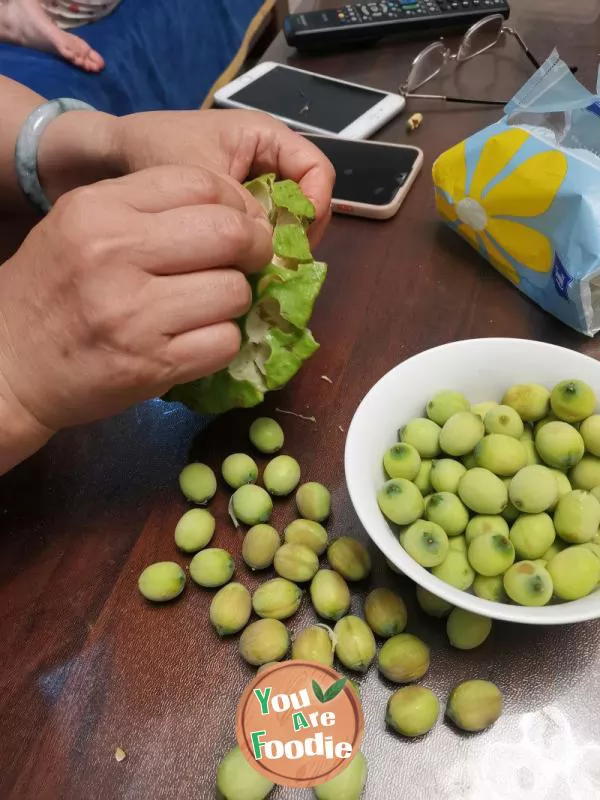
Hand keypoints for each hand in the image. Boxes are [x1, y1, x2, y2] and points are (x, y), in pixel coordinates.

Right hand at [0, 165, 271, 437]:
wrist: (8, 364)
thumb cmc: (49, 291)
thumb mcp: (80, 226)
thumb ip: (147, 211)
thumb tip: (235, 214)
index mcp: (98, 209)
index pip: (201, 183)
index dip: (237, 203)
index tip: (242, 222)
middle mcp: (115, 254)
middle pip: (229, 232)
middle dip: (255, 247)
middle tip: (250, 260)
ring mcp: (135, 313)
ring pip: (234, 291)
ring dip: (236, 300)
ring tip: (211, 305)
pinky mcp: (153, 364)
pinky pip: (225, 342)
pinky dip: (223, 341)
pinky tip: (199, 339)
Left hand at [112, 109, 335, 244]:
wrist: (115, 155)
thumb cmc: (153, 149)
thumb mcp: (199, 176)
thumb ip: (238, 205)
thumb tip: (269, 243)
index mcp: (266, 137)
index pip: (318, 169)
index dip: (316, 204)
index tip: (297, 237)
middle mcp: (268, 160)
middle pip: (308, 200)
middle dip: (299, 232)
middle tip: (281, 263)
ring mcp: (255, 186)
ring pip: (288, 220)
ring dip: (279, 245)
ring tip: (261, 267)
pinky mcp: (239, 209)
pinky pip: (264, 229)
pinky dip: (259, 249)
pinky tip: (244, 265)